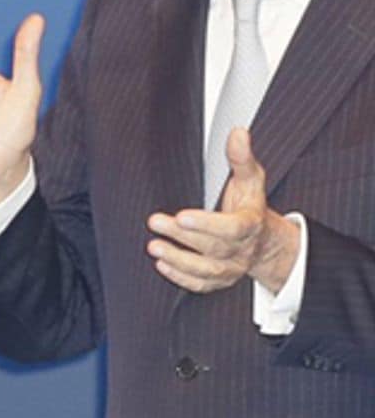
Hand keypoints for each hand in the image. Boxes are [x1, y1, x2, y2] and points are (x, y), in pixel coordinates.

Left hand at [146, 128, 298, 293]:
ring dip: (179, 260)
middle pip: (213, 247)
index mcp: (250, 224)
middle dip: (183, 237)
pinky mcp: (219, 280)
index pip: (232, 228)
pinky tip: (162, 264)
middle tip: (156, 222)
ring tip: (154, 247)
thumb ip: (242, 158)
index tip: (182, 216)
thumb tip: (238, 132)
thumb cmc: (250, 207)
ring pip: (206, 270)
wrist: (264, 242)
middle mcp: (241, 250)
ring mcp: (231, 268)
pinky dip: (182, 278)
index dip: (207, 224)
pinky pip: (201, 285)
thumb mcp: (251, 181)